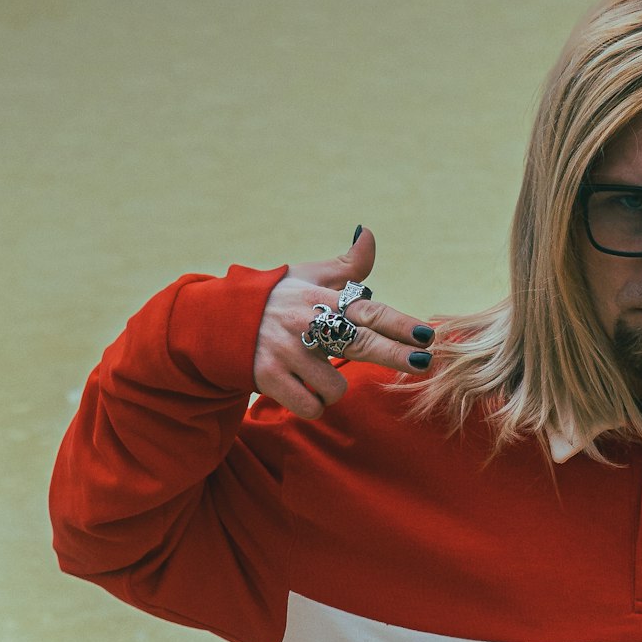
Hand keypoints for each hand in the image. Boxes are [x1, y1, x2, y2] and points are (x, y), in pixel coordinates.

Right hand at [254, 227, 435, 418]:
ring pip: (334, 387)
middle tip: (422, 364)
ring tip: (313, 373)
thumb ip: (346, 266)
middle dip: (394, 355)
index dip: (399, 324)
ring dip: (331, 389)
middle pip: (360, 343)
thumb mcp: (306, 276)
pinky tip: (299, 389)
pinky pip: (309, 406)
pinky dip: (311, 404)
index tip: (427, 335)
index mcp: (319, 298)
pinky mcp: (267, 377)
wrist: (215, 321)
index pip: (368, 310)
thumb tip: (369, 234)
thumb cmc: (273, 298)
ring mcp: (286, 351)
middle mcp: (304, 323)